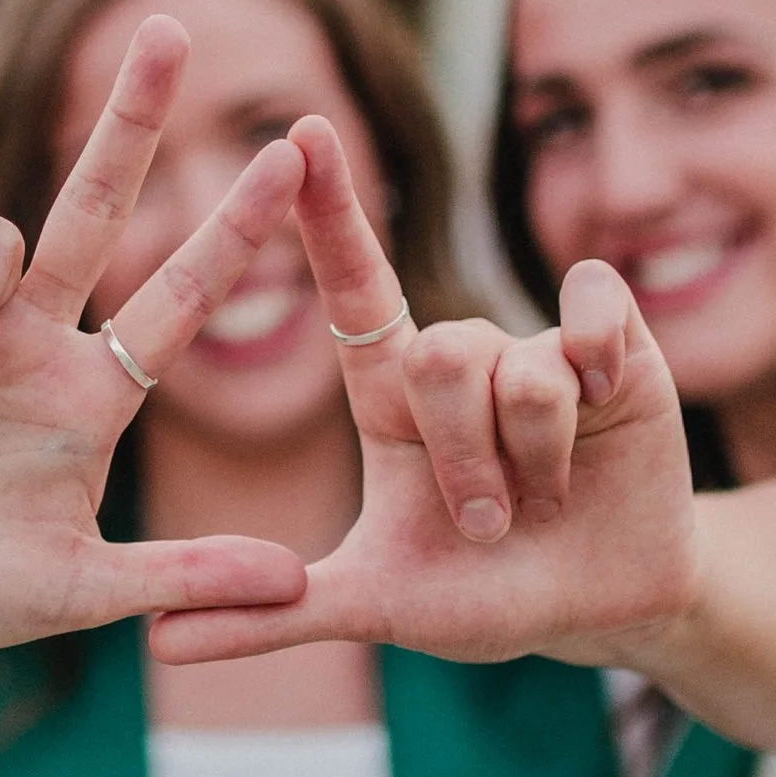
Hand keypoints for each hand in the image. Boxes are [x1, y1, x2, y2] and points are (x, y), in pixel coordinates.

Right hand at [0, 14, 308, 652]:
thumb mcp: (77, 593)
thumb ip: (179, 580)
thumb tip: (295, 585)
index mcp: (94, 393)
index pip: (179, 296)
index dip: (234, 230)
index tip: (293, 157)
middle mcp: (36, 338)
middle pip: (91, 202)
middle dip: (128, 118)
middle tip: (168, 27)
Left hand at [147, 115, 699, 670]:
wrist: (601, 611)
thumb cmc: (485, 597)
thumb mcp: (376, 608)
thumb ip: (273, 617)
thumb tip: (157, 640)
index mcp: (390, 397)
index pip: (352, 286)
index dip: (327, 214)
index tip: (296, 136)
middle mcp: (460, 359)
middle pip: (440, 353)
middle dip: (465, 458)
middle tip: (486, 523)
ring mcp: (539, 347)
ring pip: (517, 364)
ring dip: (531, 454)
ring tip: (544, 503)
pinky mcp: (619, 344)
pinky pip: (596, 309)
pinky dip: (598, 358)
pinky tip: (610, 401)